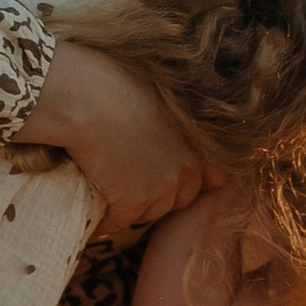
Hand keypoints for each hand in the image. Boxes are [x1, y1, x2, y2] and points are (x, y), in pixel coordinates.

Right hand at [26, 40, 202, 238]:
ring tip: (114, 198)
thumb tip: (161, 129)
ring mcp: (161, 187)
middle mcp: (186, 166)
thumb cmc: (117, 83)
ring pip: (152, 213)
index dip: (192, 179)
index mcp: (198, 140)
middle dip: (164, 196)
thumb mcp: (161, 95)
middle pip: (183, 199)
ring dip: (136, 209)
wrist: (91, 98)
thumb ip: (172, 118)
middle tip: (137, 186)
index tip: (172, 176)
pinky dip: (108, 221)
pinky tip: (96, 215)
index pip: (215, 178)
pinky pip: (122, 222)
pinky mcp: (134, 201)